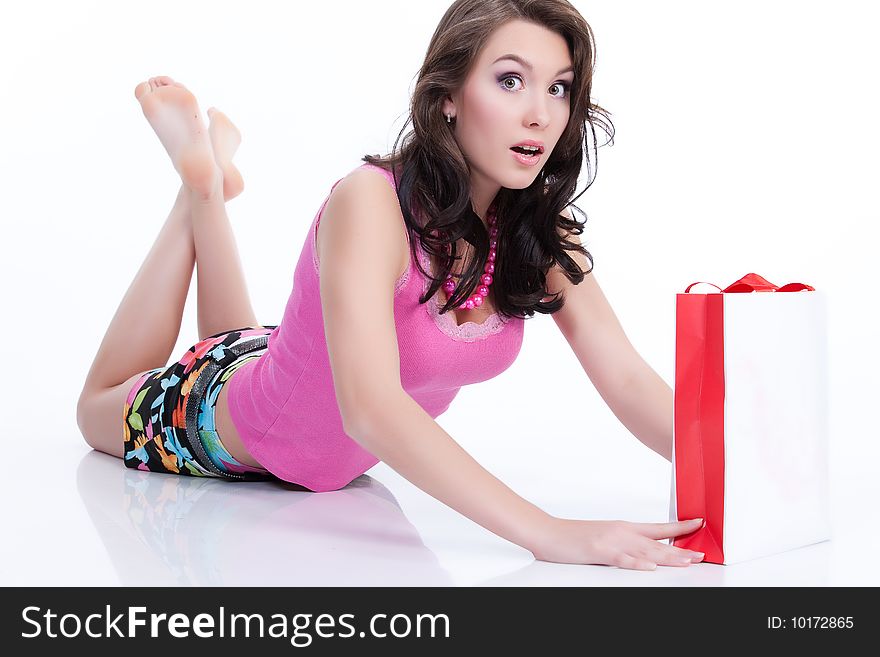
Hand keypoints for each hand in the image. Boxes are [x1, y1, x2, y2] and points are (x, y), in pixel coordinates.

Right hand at [529, 517, 704, 568]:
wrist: (548, 532)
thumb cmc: (574, 537)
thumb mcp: (605, 536)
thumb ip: (626, 544)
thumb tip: (647, 554)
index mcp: (624, 528)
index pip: (659, 527)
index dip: (680, 527)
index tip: (699, 525)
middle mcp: (621, 532)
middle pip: (658, 543)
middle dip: (681, 549)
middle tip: (701, 555)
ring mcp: (610, 541)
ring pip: (645, 551)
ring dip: (668, 557)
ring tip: (687, 561)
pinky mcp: (598, 551)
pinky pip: (621, 559)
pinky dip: (636, 564)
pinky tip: (649, 567)